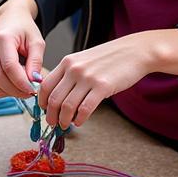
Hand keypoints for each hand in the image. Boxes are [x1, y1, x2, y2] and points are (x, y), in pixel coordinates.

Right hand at [0, 0, 44, 98]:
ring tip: (19, 87)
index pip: (9, 66)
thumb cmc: (24, 31)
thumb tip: (34, 81)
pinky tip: (8, 86)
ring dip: (6, 92)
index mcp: (2, 37)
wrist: (9, 21)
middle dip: (15, 90)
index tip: (33, 90)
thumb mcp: (36, 42)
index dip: (21, 82)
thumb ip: (36, 61)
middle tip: (29, 92)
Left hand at [37, 29, 177, 128]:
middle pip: (54, 98)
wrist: (135, 51)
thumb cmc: (110, 58)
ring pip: (67, 106)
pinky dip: (80, 119)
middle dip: (51, 115)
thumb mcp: (84, 60)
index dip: (42, 101)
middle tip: (53, 123)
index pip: (45, 85)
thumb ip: (70, 74)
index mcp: (67, 62)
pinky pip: (85, 109)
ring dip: (64, 120)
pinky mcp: (102, 87)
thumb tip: (59, 96)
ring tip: (66, 125)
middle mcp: (74, 69)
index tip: (44, 110)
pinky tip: (80, 122)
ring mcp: (88, 78)